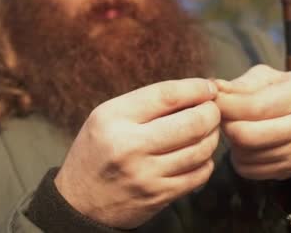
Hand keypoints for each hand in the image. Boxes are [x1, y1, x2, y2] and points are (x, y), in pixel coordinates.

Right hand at [55, 79, 220, 228]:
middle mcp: (130, 146)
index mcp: (114, 118)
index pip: (167, 95)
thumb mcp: (106, 117)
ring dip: (212, 136)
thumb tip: (194, 92)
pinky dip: (206, 161)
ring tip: (207, 131)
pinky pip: (199, 175)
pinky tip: (198, 155)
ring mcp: (146, 174)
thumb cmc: (97, 151)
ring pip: (201, 149)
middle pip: (192, 123)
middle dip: (211, 112)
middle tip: (212, 110)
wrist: (78, 203)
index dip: (195, 88)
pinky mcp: (159, 196)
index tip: (208, 87)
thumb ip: (145, 103)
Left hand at [214, 65, 290, 179]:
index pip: (254, 107)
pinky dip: (240, 159)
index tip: (212, 102)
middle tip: (223, 118)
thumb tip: (214, 87)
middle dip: (227, 125)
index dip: (226, 106)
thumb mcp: (268, 79)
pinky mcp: (290, 171)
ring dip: (233, 143)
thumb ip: (241, 84)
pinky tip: (246, 145)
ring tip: (237, 128)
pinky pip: (249, 170)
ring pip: (245, 155)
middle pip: (246, 135)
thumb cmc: (287, 95)